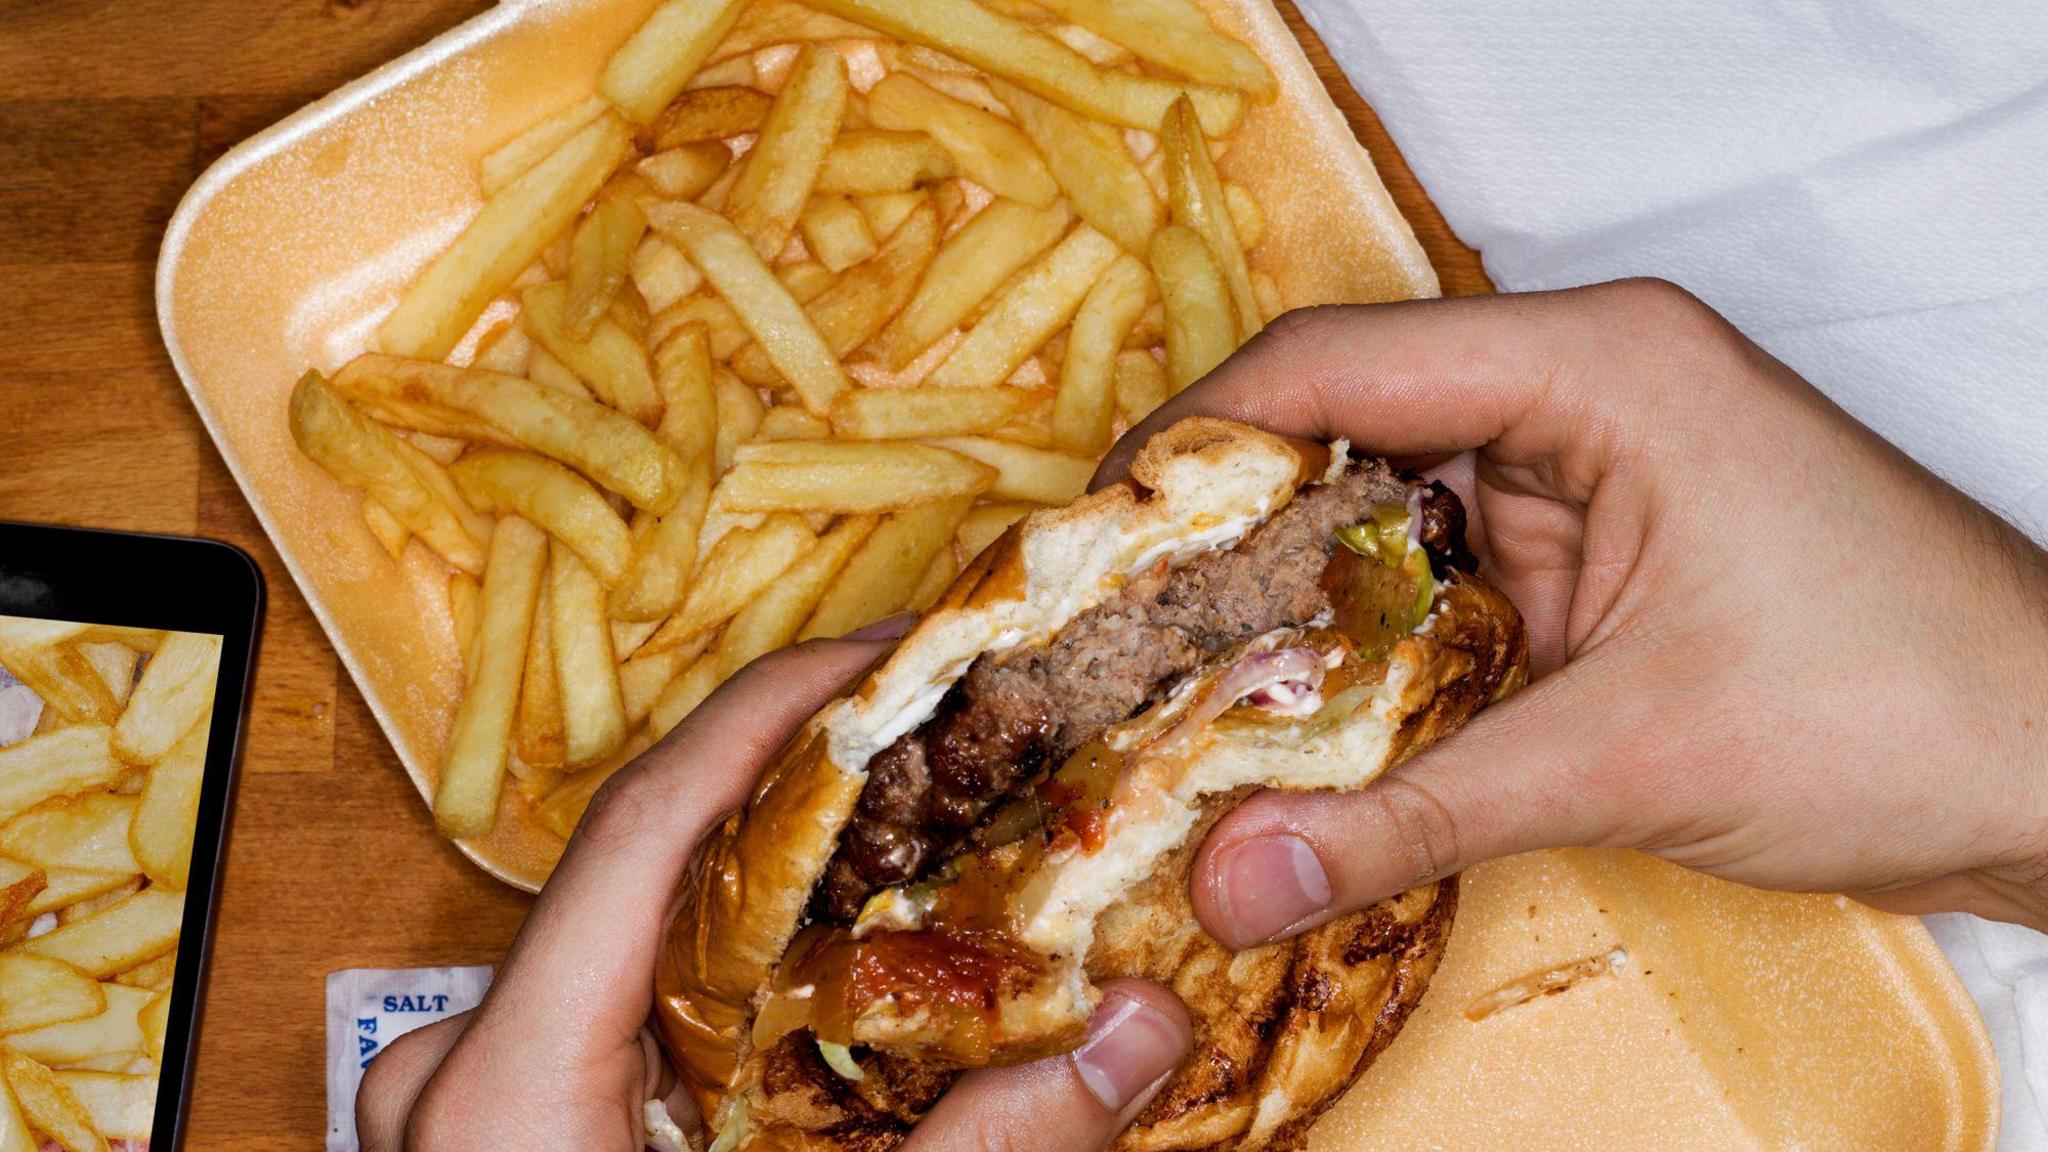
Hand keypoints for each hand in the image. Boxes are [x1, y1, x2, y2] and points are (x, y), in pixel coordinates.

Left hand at [355, 621, 1191, 1151]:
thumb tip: (1138, 1029)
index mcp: (500, 1085)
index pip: (646, 827)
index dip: (773, 713)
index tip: (893, 649)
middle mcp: (455, 1069)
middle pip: (645, 874)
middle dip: (804, 802)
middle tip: (944, 752)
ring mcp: (462, 1103)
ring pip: (634, 943)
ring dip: (774, 895)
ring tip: (906, 855)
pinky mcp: (492, 1132)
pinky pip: (615, 1012)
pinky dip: (729, 980)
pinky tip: (824, 985)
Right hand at [1097, 279, 2047, 945]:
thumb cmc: (1905, 709)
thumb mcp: (1630, 758)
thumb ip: (1413, 813)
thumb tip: (1232, 879)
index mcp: (1596, 366)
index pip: (1338, 362)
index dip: (1196, 440)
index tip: (1093, 540)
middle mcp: (1581, 392)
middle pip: (1345, 428)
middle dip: (1226, 532)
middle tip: (1112, 634)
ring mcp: (1592, 472)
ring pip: (1386, 510)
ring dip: (1295, 600)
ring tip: (1174, 686)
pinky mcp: (1600, 552)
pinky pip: (1443, 577)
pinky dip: (1371, 644)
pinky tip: (1301, 720)